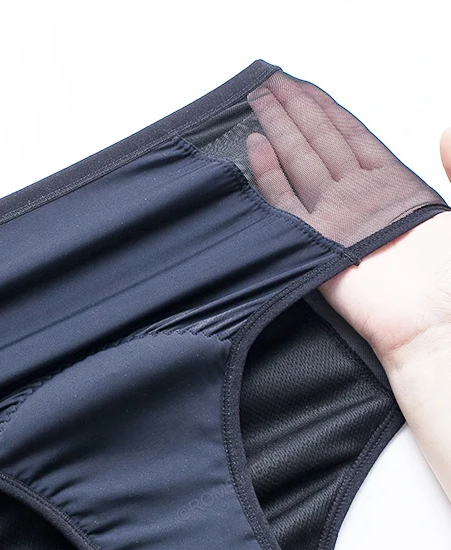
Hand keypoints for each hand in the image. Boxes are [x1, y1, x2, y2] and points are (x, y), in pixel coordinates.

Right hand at [246, 72, 450, 363]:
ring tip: (259, 102)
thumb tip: (445, 127)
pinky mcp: (315, 245)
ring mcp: (335, 220)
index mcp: (395, 186)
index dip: (326, 108)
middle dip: (294, 110)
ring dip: (279, 130)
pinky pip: (286, 204)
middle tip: (268, 85)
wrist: (436, 325)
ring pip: (301, 163)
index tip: (302, 86)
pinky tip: (255, 150)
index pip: (351, 135)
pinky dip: (269, 176)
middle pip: (319, 143)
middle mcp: (359, 199)